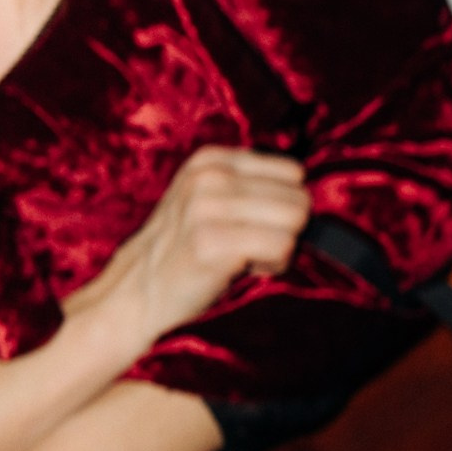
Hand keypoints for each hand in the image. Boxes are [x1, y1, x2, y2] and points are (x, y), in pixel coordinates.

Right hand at [70, 147, 307, 347]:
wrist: (139, 291)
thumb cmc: (191, 246)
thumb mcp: (211, 197)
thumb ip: (253, 184)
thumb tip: (312, 191)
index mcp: (212, 159)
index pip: (294, 174)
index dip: (284, 204)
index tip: (254, 224)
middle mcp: (209, 177)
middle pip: (300, 198)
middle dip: (286, 228)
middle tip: (251, 245)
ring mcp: (206, 207)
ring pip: (295, 220)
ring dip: (281, 247)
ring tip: (247, 255)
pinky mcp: (210, 242)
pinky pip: (283, 246)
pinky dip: (273, 264)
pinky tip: (244, 268)